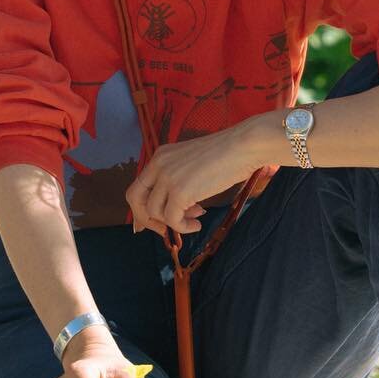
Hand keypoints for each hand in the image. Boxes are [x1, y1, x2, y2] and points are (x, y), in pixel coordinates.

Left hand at [124, 113, 271, 236]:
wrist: (243, 146)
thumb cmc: (226, 155)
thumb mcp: (192, 164)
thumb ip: (178, 180)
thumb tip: (171, 209)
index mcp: (161, 156)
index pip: (138, 186)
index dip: (140, 208)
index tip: (150, 224)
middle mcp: (159, 164)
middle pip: (135, 198)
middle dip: (145, 219)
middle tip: (164, 231)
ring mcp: (168, 177)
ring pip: (154, 212)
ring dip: (172, 222)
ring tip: (194, 218)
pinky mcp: (180, 191)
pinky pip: (172, 219)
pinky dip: (183, 227)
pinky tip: (198, 223)